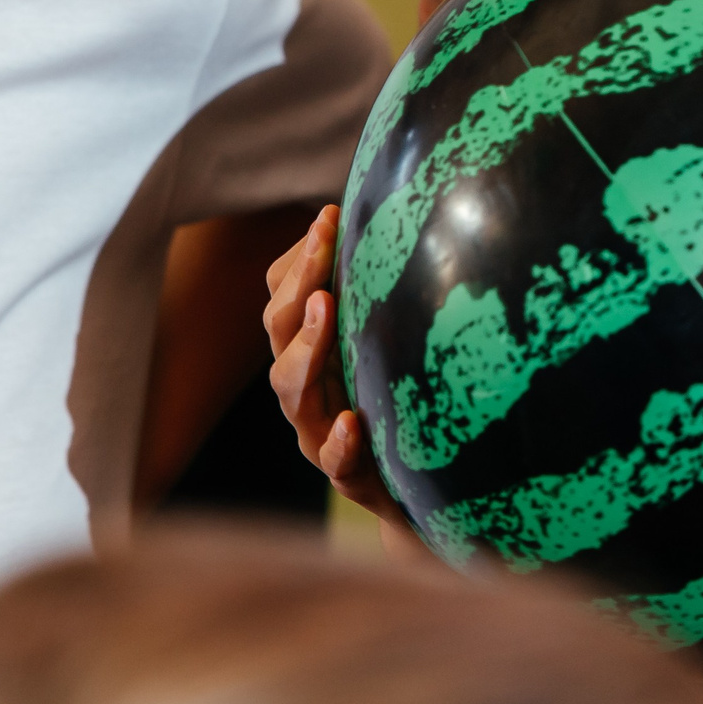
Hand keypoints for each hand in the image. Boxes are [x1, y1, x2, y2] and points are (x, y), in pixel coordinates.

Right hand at [263, 205, 405, 523]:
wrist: (423, 489)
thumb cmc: (400, 398)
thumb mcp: (388, 340)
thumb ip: (381, 290)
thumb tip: (400, 214)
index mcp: (310, 347)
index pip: (284, 296)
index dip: (301, 257)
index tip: (329, 214)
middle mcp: (305, 386)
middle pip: (280, 331)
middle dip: (298, 283)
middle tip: (321, 245)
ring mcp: (320, 430)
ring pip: (292, 389)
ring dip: (306, 346)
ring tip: (324, 308)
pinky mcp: (350, 474)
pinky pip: (334, 462)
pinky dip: (338, 442)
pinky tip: (349, 421)